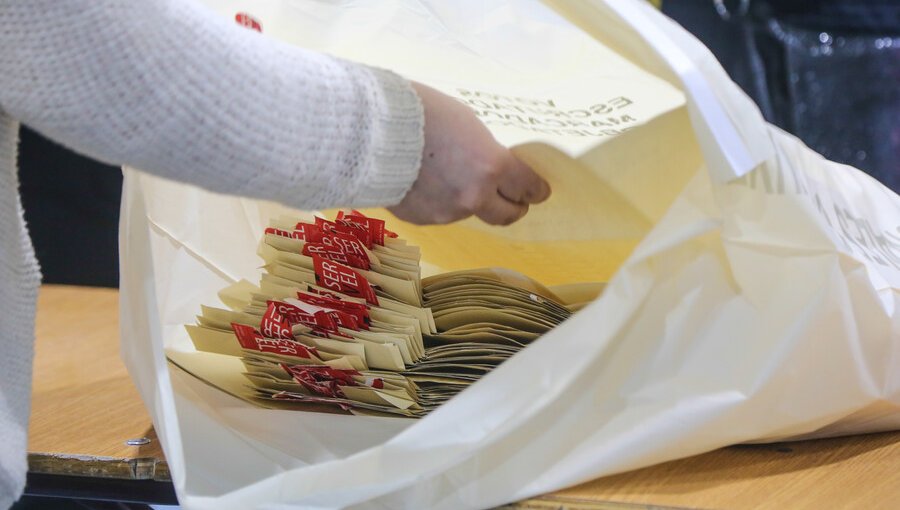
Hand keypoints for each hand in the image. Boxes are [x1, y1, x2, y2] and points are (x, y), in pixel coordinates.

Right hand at [388, 82, 550, 225]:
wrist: (372, 132)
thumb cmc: (421, 113)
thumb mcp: (466, 122)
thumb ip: (484, 150)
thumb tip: (488, 166)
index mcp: (491, 167)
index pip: (528, 187)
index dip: (536, 190)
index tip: (538, 191)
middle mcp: (474, 196)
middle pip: (507, 215)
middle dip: (514, 206)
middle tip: (512, 198)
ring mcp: (448, 212)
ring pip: (470, 212)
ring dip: (471, 200)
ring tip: (452, 178)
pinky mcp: (424, 219)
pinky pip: (441, 213)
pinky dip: (440, 202)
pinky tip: (426, 182)